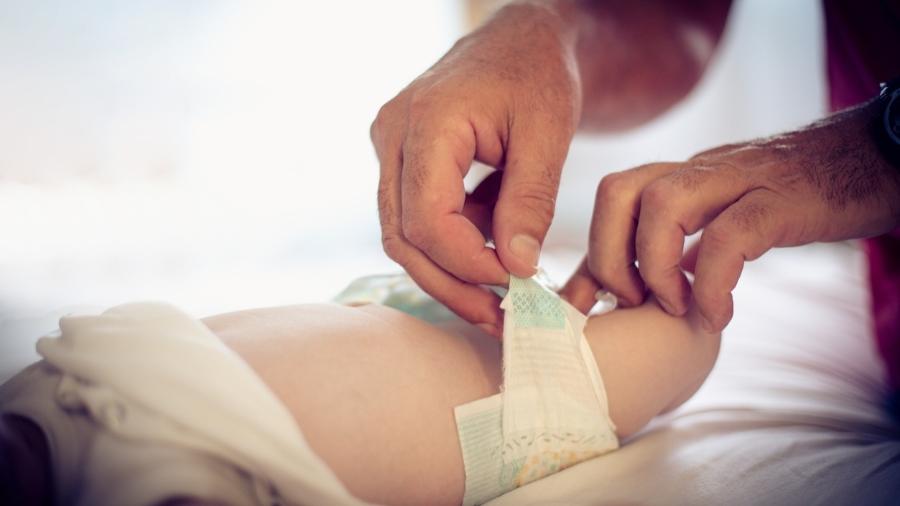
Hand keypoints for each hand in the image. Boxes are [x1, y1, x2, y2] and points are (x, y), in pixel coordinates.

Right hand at [370, 4, 580, 334]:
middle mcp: (392, 135)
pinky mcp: (402, 161)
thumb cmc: (537, 74)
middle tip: (500, 317)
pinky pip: (415, 219)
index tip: (516, 283)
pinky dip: (453, 247)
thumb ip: (530, 202)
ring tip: (499, 300)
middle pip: (403, 237)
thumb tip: (516, 268)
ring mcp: (391, 148)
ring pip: (403, 235)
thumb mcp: (548, 134)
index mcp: (425, 122)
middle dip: (452, 285)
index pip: (427, 219)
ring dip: (449, 274)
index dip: (468, 263)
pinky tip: (493, 256)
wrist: (521, 41)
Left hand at [561, 100, 899, 331]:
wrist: (876, 157)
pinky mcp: (781, 200)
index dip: (589, 253)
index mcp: (684, 175)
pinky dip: (712, 284)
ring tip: (676, 308)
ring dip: (655, 268)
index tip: (588, 302)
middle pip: (619, 191)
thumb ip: (685, 245)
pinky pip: (729, 238)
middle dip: (607, 256)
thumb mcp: (727, 216)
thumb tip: (638, 289)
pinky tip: (718, 316)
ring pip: (663, 204)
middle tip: (632, 303)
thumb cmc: (798, 197)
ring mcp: (741, 179)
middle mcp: (702, 170)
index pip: (613, 198)